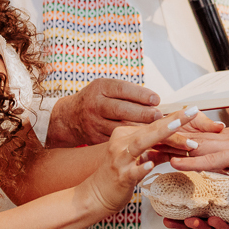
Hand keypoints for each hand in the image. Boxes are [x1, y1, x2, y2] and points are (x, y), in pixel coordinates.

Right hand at [47, 79, 161, 146]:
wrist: (70, 117)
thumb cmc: (97, 99)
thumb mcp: (106, 88)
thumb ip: (127, 92)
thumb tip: (154, 100)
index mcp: (100, 88)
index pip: (122, 89)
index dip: (141, 94)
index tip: (156, 99)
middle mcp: (95, 105)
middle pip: (121, 109)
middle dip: (143, 113)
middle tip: (159, 115)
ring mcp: (94, 123)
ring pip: (120, 127)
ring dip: (140, 128)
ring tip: (156, 128)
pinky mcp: (95, 139)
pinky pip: (116, 139)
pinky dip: (131, 139)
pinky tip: (144, 138)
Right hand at [77, 107, 200, 216]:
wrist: (96, 195)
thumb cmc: (119, 174)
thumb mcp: (137, 158)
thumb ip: (155, 149)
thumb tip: (179, 144)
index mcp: (125, 135)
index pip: (154, 125)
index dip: (174, 118)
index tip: (193, 110)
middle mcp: (121, 143)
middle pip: (150, 129)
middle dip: (173, 121)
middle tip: (193, 112)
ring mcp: (120, 159)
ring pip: (141, 144)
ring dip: (160, 135)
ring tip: (176, 128)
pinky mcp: (120, 177)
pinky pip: (132, 171)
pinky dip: (142, 167)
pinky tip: (151, 165)